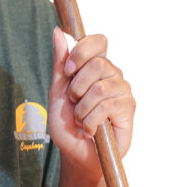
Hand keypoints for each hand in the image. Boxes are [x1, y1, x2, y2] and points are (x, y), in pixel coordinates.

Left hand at [48, 26, 135, 181]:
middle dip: (77, 87)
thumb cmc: (67, 125)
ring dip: (82, 109)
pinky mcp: (128, 108)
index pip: (98, 41)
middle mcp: (112, 74)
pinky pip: (107, 106)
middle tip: (74, 103)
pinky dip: (90, 121)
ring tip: (80, 120)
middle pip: (98, 64)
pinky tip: (89, 129)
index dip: (82, 51)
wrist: (76, 154)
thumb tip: (59, 32)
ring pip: (100, 88)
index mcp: (95, 66)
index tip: (69, 71)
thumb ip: (60, 64)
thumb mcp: (57, 92)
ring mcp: (122, 90)